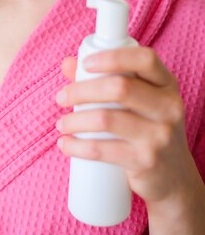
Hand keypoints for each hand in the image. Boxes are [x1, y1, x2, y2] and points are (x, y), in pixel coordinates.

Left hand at [55, 47, 196, 205]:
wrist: (174, 177)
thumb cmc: (147, 127)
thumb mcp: (137, 99)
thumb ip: (104, 77)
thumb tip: (68, 64)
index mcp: (166, 84)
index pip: (145, 59)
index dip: (113, 57)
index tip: (85, 63)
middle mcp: (169, 107)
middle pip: (120, 88)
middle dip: (81, 90)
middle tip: (61, 97)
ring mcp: (160, 135)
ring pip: (106, 118)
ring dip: (74, 120)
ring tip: (61, 124)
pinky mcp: (146, 161)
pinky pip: (103, 150)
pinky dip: (77, 146)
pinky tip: (65, 144)